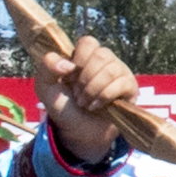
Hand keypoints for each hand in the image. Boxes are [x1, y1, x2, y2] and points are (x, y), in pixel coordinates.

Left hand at [39, 38, 144, 155]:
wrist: (78, 133)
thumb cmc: (64, 108)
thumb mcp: (45, 87)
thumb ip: (47, 67)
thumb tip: (67, 64)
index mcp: (85, 56)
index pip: (88, 42)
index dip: (78, 60)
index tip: (69, 78)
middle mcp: (104, 60)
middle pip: (101, 55)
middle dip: (85, 79)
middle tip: (77, 95)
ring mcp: (119, 72)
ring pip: (111, 70)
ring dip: (93, 89)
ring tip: (85, 103)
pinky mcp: (130, 87)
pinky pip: (122, 83)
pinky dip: (105, 96)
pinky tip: (97, 106)